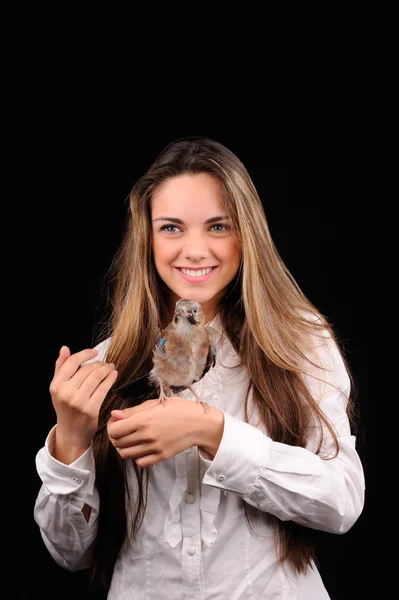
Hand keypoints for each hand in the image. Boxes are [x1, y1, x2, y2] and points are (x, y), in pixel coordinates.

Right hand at [49, 345, 117, 461]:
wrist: (71, 433)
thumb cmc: (66, 408)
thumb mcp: (59, 388)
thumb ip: (61, 367)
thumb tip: (64, 348)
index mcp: (56, 385)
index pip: (72, 362)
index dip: (85, 354)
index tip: (94, 352)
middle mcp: (65, 393)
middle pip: (87, 369)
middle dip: (99, 364)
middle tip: (105, 363)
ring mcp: (78, 401)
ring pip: (96, 376)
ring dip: (106, 369)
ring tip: (110, 368)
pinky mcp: (90, 409)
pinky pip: (104, 388)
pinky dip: (110, 379)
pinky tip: (113, 375)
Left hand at [107, 397, 223, 466]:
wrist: (199, 423)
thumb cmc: (179, 409)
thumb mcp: (155, 403)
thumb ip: (133, 411)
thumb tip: (114, 415)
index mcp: (143, 420)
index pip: (114, 430)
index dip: (111, 426)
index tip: (116, 422)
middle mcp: (146, 435)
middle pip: (117, 443)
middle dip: (116, 436)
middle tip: (122, 430)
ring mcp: (153, 448)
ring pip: (126, 454)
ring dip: (124, 447)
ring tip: (131, 438)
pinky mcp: (160, 456)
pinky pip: (140, 462)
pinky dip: (137, 456)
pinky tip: (142, 447)